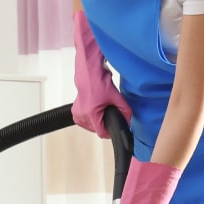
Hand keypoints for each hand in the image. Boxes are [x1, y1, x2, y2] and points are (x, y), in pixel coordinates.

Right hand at [73, 10, 132, 138]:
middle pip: (97, 130)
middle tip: (110, 112)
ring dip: (98, 121)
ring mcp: (76, 113)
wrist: (88, 70)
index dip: (111, 131)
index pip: (102, 133)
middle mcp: (81, 115)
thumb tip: (129, 121)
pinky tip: (97, 109)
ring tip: (103, 109)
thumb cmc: (99, 80)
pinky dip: (91, 117)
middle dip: (105, 124)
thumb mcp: (116, 96)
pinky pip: (85, 121)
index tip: (116, 125)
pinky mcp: (75, 109)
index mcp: (90, 113)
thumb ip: (125, 110)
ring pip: (90, 126)